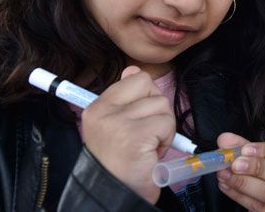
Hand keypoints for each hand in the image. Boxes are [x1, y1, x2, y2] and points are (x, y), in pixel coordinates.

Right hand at [80, 66, 174, 203]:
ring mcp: (117, 123)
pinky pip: (166, 124)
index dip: (146, 98)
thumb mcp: (116, 127)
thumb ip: (126, 99)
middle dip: (157, 112)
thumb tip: (133, 69)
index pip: (134, 78)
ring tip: (147, 147)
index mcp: (97, 107)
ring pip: (162, 106)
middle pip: (152, 88)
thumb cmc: (120, 164)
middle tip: (146, 136)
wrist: (114, 195)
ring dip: (163, 129)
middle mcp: (103, 112)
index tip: (140, 119)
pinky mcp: (134, 136)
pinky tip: (150, 154)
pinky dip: (166, 140)